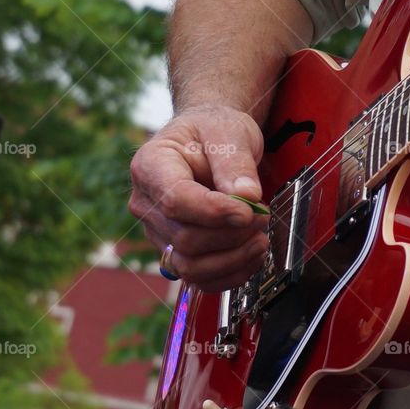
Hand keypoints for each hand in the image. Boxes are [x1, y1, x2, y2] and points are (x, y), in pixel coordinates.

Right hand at [129, 105, 269, 291]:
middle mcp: (146, 203)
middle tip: (263, 217)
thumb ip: (235, 162)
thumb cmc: (214, 131)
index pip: (176, 201)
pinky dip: (229, 274)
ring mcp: (158, 231)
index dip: (214, 212)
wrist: (209, 140)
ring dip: (233, 259)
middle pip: (185, 239)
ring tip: (261, 238)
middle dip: (232, 235)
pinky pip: (198, 278)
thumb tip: (246, 196)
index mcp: (150, 166)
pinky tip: (252, 256)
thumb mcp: (229, 131)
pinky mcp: (175, 250)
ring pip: (189, 266)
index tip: (248, 210)